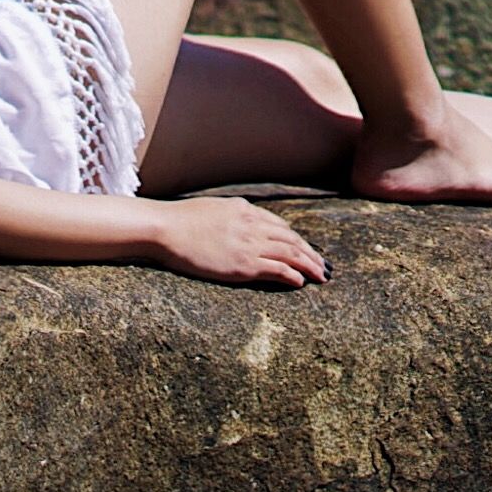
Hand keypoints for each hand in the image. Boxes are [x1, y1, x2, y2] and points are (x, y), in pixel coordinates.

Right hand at [144, 195, 328, 287]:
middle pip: (292, 240)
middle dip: (311, 253)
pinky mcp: (244, 264)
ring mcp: (250, 244)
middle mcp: (253, 225)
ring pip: (291, 254)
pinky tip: (301, 282)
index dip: (296, 240)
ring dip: (310, 265)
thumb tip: (239, 220)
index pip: (280, 226)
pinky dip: (293, 275)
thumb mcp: (213, 209)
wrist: (166, 228)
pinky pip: (278, 269)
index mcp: (245, 210)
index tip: (306, 250)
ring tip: (322, 276)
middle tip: (325, 266)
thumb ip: (232, 215)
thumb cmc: (181, 220)